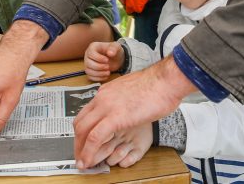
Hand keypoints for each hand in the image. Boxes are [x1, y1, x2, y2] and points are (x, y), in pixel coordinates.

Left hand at [74, 55, 196, 168]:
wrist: (166, 81)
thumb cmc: (156, 86)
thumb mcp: (131, 91)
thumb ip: (121, 99)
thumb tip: (121, 110)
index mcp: (106, 91)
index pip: (85, 113)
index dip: (82, 131)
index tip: (83, 143)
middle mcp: (102, 97)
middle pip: (80, 122)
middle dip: (78, 142)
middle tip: (81, 156)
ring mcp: (107, 106)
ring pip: (83, 130)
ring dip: (80, 149)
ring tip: (83, 163)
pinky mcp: (115, 117)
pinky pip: (95, 137)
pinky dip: (88, 152)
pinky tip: (89, 161)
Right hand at [84, 41, 124, 80]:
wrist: (115, 58)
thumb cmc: (114, 51)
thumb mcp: (116, 47)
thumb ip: (114, 48)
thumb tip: (110, 53)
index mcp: (93, 47)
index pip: (91, 53)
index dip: (99, 58)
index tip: (107, 60)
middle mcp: (88, 55)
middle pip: (88, 63)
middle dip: (99, 67)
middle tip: (108, 67)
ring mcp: (88, 64)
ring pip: (88, 71)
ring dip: (99, 74)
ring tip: (108, 72)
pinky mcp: (90, 71)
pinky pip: (90, 77)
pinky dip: (98, 78)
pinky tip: (106, 76)